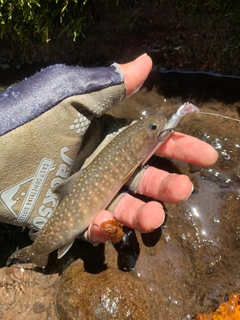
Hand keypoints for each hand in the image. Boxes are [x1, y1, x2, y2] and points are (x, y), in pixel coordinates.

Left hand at [86, 54, 218, 242]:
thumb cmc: (31, 122)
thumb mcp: (72, 96)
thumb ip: (111, 85)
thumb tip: (146, 61)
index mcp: (109, 136)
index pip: (153, 142)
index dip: (179, 147)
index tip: (205, 154)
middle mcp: (104, 165)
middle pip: (146, 177)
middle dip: (167, 184)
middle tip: (183, 189)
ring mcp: (89, 192)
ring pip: (127, 206)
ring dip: (145, 212)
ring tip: (155, 214)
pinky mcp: (72, 216)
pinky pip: (97, 226)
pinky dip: (107, 228)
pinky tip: (111, 223)